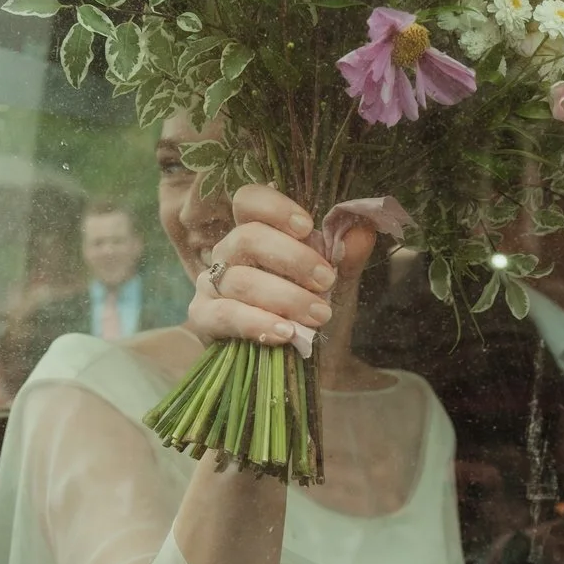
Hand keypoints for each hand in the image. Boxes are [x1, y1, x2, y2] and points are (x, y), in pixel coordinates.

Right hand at [185, 184, 345, 347]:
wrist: (304, 363)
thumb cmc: (313, 312)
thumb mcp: (338, 285)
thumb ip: (347, 257)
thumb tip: (361, 229)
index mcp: (256, 232)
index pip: (249, 200)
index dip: (274, 207)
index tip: (307, 227)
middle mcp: (228, 252)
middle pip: (248, 237)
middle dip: (292, 258)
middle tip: (326, 281)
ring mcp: (211, 283)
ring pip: (241, 280)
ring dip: (285, 297)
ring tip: (319, 315)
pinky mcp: (202, 317)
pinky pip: (225, 314)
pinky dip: (257, 322)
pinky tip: (285, 333)